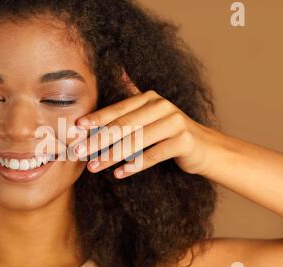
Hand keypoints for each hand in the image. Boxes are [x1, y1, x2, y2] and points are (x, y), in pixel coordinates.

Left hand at [73, 74, 222, 178]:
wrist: (206, 148)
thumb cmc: (170, 134)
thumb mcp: (151, 116)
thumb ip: (130, 105)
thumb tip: (116, 76)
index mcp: (149, 98)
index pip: (117, 109)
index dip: (96, 119)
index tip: (76, 130)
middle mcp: (161, 106)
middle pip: (123, 125)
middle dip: (98, 139)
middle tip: (78, 152)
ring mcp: (174, 122)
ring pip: (136, 141)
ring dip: (111, 155)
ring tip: (93, 167)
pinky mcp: (183, 141)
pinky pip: (153, 155)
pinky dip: (135, 165)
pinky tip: (119, 173)